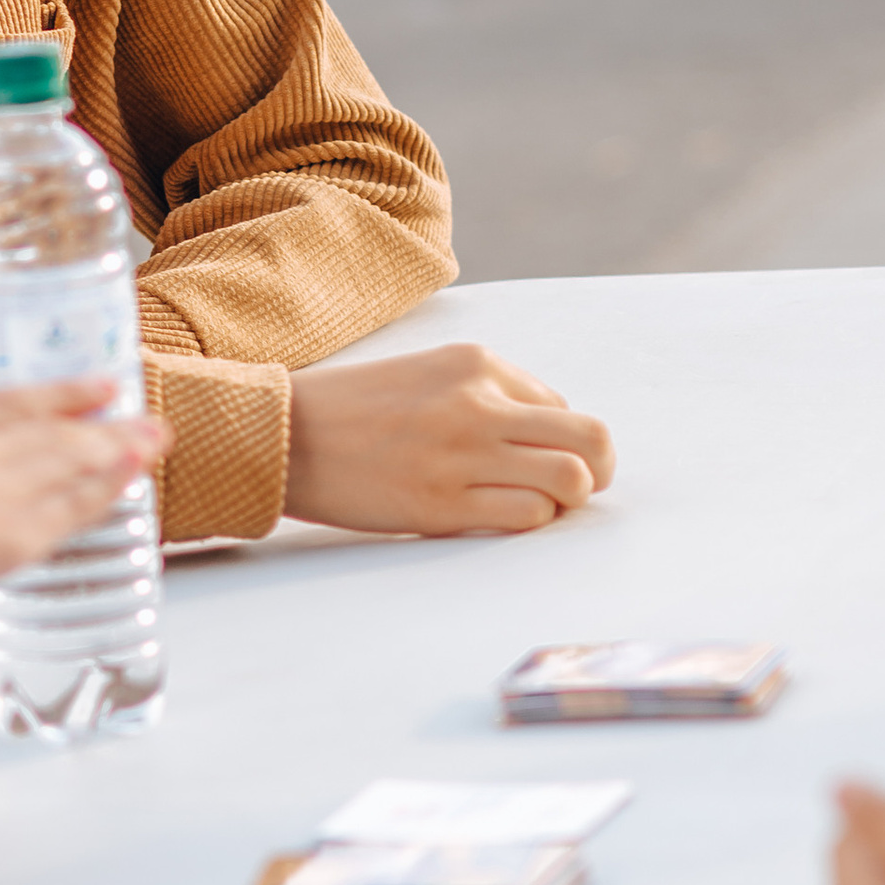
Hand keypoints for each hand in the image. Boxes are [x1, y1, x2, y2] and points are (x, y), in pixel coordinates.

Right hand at [0, 383, 166, 609]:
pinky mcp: (13, 535)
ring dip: (118, 451)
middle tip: (147, 415)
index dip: (62, 392)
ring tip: (155, 442)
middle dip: (104, 423)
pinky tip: (129, 486)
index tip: (98, 384)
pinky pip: (70, 513)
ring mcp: (1, 490)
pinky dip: (103, 495)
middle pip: (56, 432)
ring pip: (72, 464)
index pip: (13, 402)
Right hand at [283, 342, 613, 534]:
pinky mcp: (444, 502)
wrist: (288, 435)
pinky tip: (494, 516)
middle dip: (596, 471)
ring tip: (531, 506)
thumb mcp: (429, 373)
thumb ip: (488, 393)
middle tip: (573, 491)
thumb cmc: (357, 410)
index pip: (562, 408)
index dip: (558, 442)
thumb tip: (550, 437)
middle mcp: (478, 402)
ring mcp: (463, 453)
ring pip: (572, 481)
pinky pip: (528, 516)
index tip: (531, 460)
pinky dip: (527, 521)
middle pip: (592, 440)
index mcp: (476, 363)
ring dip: (564, 501)